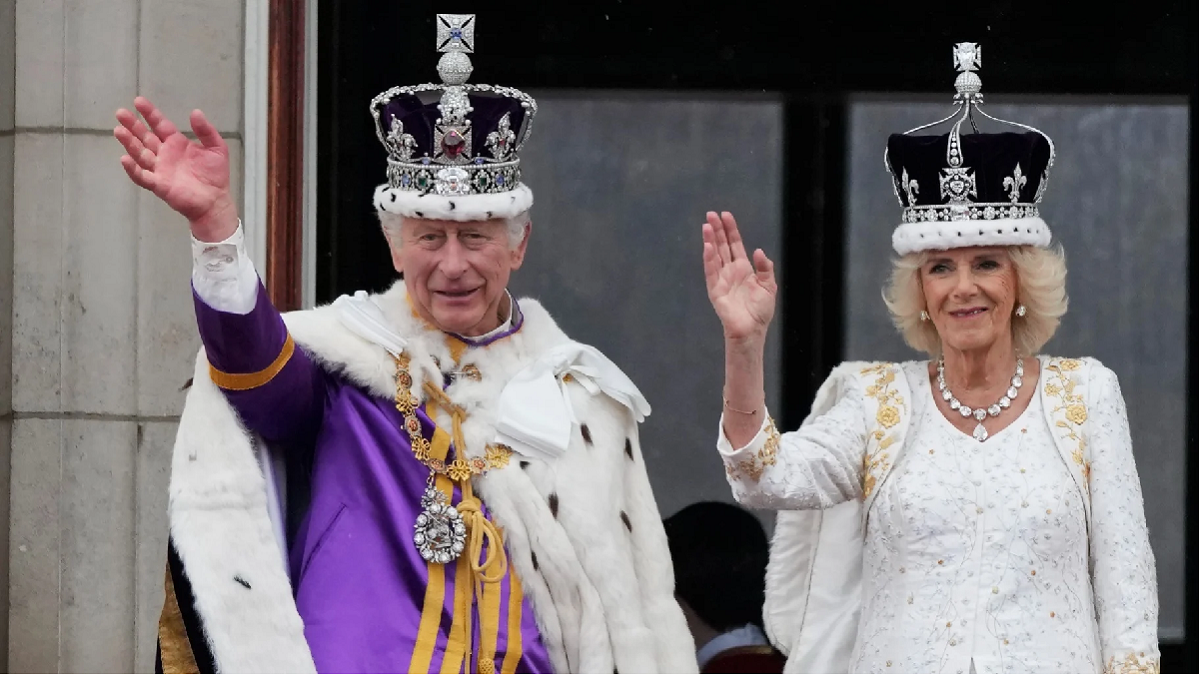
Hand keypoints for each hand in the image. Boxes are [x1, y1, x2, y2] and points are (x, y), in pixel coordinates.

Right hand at [113, 96, 237, 241]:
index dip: (150, 113)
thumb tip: (195, 112)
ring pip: (140, 154)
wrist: (216, 201)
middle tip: (120, 113)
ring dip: (129, 143)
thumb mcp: (217, 148)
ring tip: (119, 130)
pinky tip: (124, 159)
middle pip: (145, 137)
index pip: (159, 125)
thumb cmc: (215, 175)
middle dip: (133, 125)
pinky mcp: (159, 185)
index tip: (138, 101)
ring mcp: (160, 169)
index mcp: (176, 143)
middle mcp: (164, 154)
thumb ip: (206, 131)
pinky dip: (133, 169)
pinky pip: (142, 176)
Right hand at [702, 211, 777, 343]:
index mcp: (743, 268)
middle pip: (722, 246)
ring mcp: (721, 279)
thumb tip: (758, 250)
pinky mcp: (715, 290)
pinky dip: (709, 259)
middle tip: (711, 214)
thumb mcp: (769, 286)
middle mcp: (730, 271)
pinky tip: (708, 246)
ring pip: (714, 255)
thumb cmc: (760, 311)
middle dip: (717, 230)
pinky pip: (711, 272)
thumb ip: (765, 268)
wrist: (752, 330)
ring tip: (706, 225)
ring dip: (710, 240)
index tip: (726, 215)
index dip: (731, 230)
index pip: (735, 244)